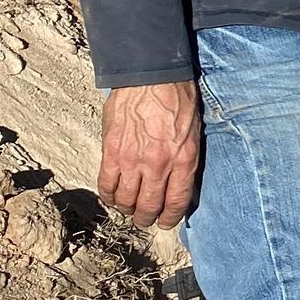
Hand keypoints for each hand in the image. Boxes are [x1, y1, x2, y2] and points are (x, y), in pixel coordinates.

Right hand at [98, 82, 201, 230]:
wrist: (151, 76)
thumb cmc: (177, 99)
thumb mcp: (193, 131)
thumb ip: (185, 159)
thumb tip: (178, 182)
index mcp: (183, 160)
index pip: (176, 202)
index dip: (169, 218)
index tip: (165, 223)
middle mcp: (158, 165)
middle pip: (149, 206)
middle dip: (146, 218)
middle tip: (144, 219)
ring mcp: (133, 160)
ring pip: (125, 200)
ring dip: (126, 209)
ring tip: (127, 208)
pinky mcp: (111, 152)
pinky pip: (106, 184)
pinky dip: (108, 195)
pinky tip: (111, 195)